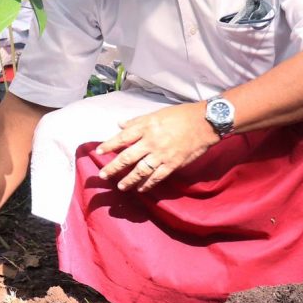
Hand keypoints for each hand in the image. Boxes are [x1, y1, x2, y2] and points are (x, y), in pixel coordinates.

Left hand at [95, 102, 218, 192]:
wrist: (205, 123)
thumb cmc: (180, 115)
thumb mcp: (157, 113)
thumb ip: (137, 121)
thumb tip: (120, 124)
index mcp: (146, 127)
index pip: (122, 137)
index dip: (109, 145)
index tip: (98, 151)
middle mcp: (151, 142)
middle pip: (127, 157)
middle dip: (113, 167)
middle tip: (103, 175)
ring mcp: (162, 155)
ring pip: (140, 171)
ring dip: (128, 180)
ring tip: (120, 186)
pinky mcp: (172, 164)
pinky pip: (157, 177)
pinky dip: (147, 184)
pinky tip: (141, 189)